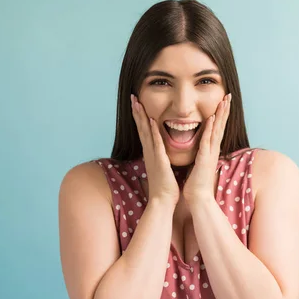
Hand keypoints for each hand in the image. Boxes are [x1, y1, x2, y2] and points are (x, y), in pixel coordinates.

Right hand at [131, 94, 179, 208]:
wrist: (163, 201)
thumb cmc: (165, 187)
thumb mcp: (162, 168)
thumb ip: (160, 159)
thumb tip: (161, 153)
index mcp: (151, 153)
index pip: (144, 131)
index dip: (140, 118)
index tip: (137, 104)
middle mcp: (149, 152)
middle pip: (141, 128)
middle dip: (137, 112)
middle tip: (133, 97)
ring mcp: (153, 156)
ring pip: (146, 132)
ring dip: (142, 117)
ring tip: (137, 103)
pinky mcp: (159, 161)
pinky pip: (156, 143)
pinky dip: (153, 132)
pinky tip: (152, 120)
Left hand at [182, 93, 231, 204]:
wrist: (198, 198)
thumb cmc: (197, 183)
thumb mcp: (200, 164)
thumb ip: (202, 155)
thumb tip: (203, 149)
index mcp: (211, 151)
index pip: (217, 129)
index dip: (221, 115)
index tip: (224, 102)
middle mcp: (213, 150)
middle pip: (221, 126)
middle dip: (225, 110)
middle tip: (229, 95)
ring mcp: (210, 154)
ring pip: (217, 130)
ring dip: (220, 115)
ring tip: (224, 101)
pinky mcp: (204, 159)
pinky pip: (207, 141)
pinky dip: (209, 129)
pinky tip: (210, 118)